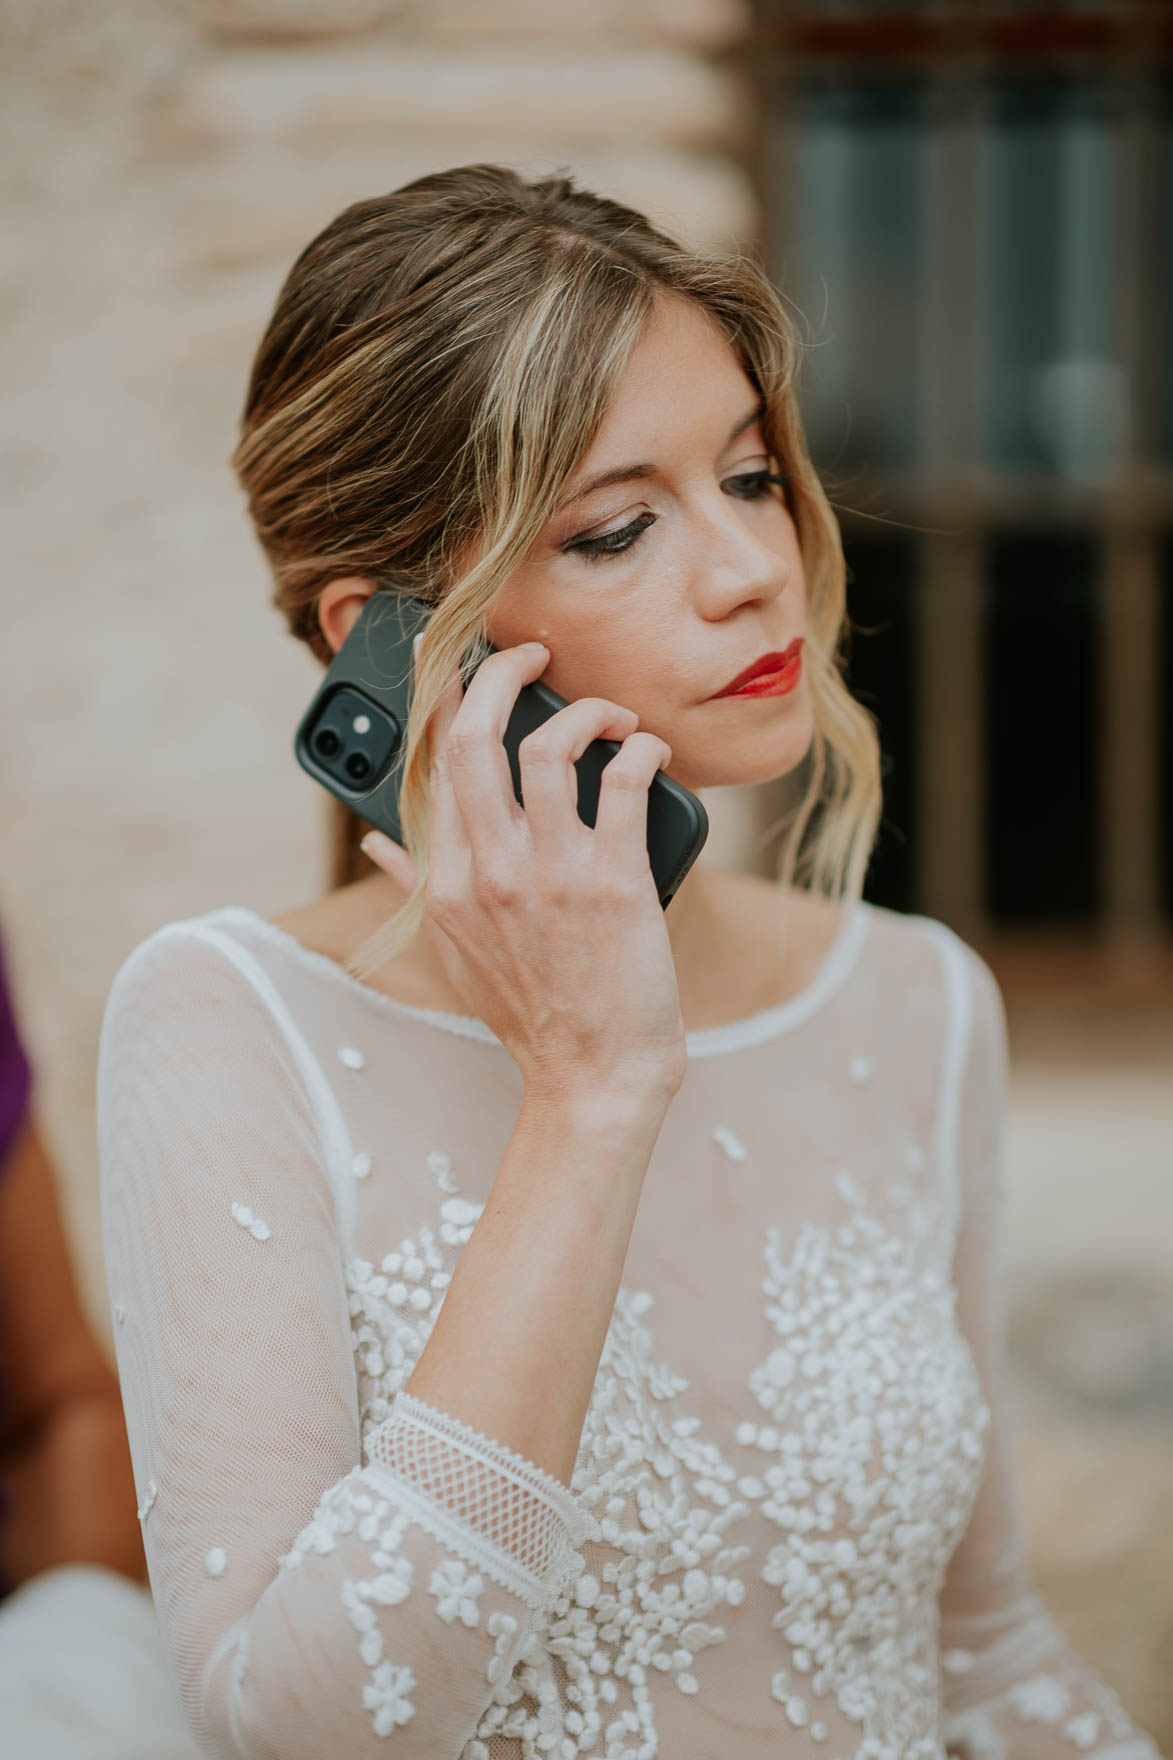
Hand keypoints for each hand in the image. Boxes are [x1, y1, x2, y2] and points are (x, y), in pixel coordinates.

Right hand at [360, 634, 686, 1102]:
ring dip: (585, 711)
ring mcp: (550, 874)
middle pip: (475, 736)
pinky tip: (646, 751)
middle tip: (533, 653)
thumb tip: (375, 841)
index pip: (434, 762)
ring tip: (610, 716)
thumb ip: (415, 885)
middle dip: (500, 672)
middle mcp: (490, 869)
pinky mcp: (612, 881)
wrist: (593, 1081)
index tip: (459, 657)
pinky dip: (638, 750)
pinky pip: (621, 781)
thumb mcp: (454, 953)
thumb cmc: (533, 1017)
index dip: (447, 694)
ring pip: (547, 747)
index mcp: (449, 881)